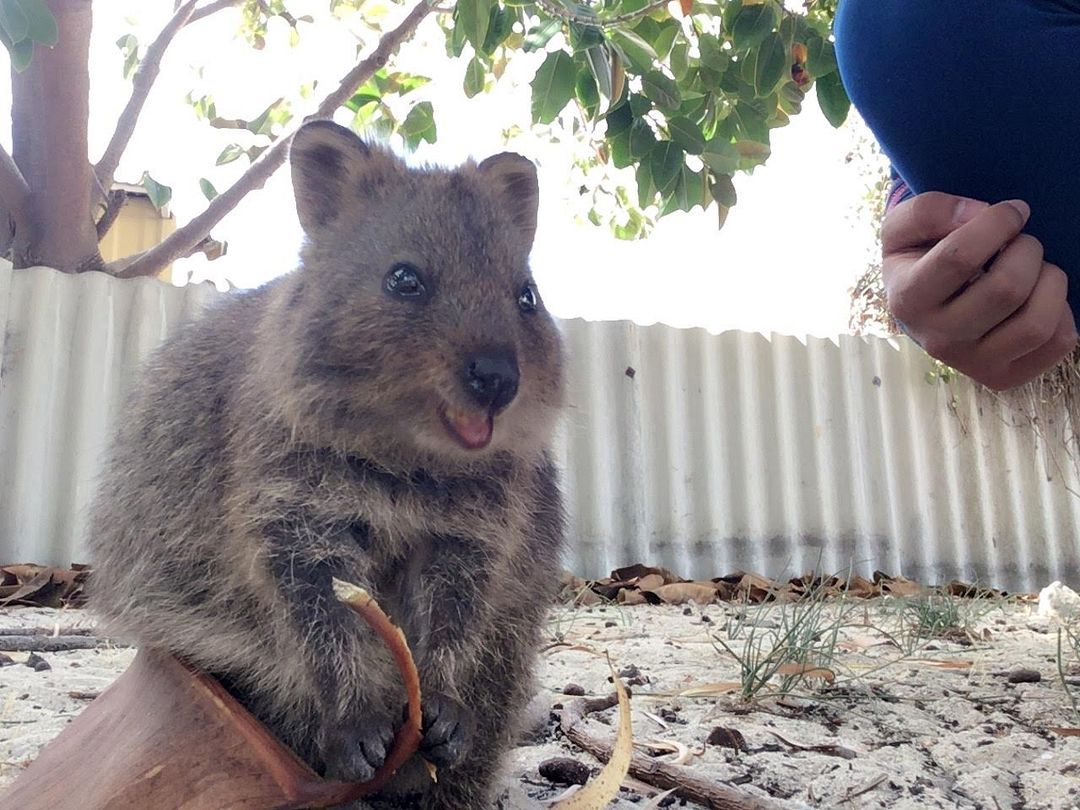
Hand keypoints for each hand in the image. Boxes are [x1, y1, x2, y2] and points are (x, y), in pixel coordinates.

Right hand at [881, 192, 1077, 389]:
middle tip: (1021, 243)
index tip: (1012, 211)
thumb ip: (929, 210)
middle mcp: (937, 339)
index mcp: (908, 300)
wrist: (919, 304)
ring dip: (1049, 281)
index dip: (998, 223)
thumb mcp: (903, 227)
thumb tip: (977, 214)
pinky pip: (1057, 343)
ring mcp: (971, 364)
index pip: (960, 258)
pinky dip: (1061, 312)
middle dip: (1027, 250)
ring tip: (1036, 269)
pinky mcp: (1002, 377)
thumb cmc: (918, 257)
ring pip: (1036, 323)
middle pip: (1006, 289)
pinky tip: (1039, 298)